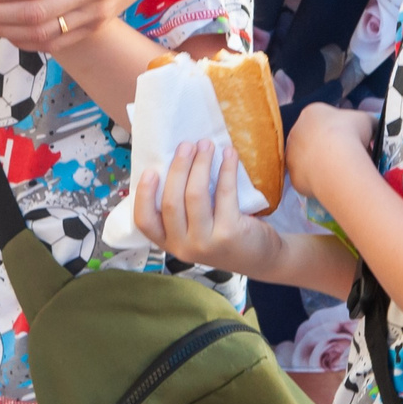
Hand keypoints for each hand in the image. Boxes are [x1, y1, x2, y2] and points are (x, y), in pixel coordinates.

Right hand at [133, 140, 276, 275]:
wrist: (259, 258)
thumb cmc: (223, 236)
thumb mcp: (194, 231)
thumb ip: (180, 209)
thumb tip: (173, 163)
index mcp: (170, 243)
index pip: (145, 221)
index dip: (143, 195)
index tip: (151, 170)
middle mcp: (184, 247)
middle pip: (171, 202)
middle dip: (178, 168)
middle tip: (186, 145)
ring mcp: (206, 242)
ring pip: (195, 195)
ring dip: (200, 164)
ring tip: (206, 145)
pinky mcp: (230, 234)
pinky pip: (224, 193)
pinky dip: (226, 169)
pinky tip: (229, 154)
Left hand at [285, 102, 375, 206]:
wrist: (335, 162)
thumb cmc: (351, 135)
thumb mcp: (367, 120)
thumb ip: (366, 122)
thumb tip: (371, 128)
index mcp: (312, 112)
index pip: (325, 119)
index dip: (340, 130)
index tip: (351, 140)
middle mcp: (296, 130)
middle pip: (313, 138)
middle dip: (327, 146)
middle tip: (346, 157)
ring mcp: (291, 153)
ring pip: (307, 158)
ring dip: (320, 163)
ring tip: (338, 171)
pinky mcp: (292, 174)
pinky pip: (306, 177)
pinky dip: (317, 179)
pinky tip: (330, 182)